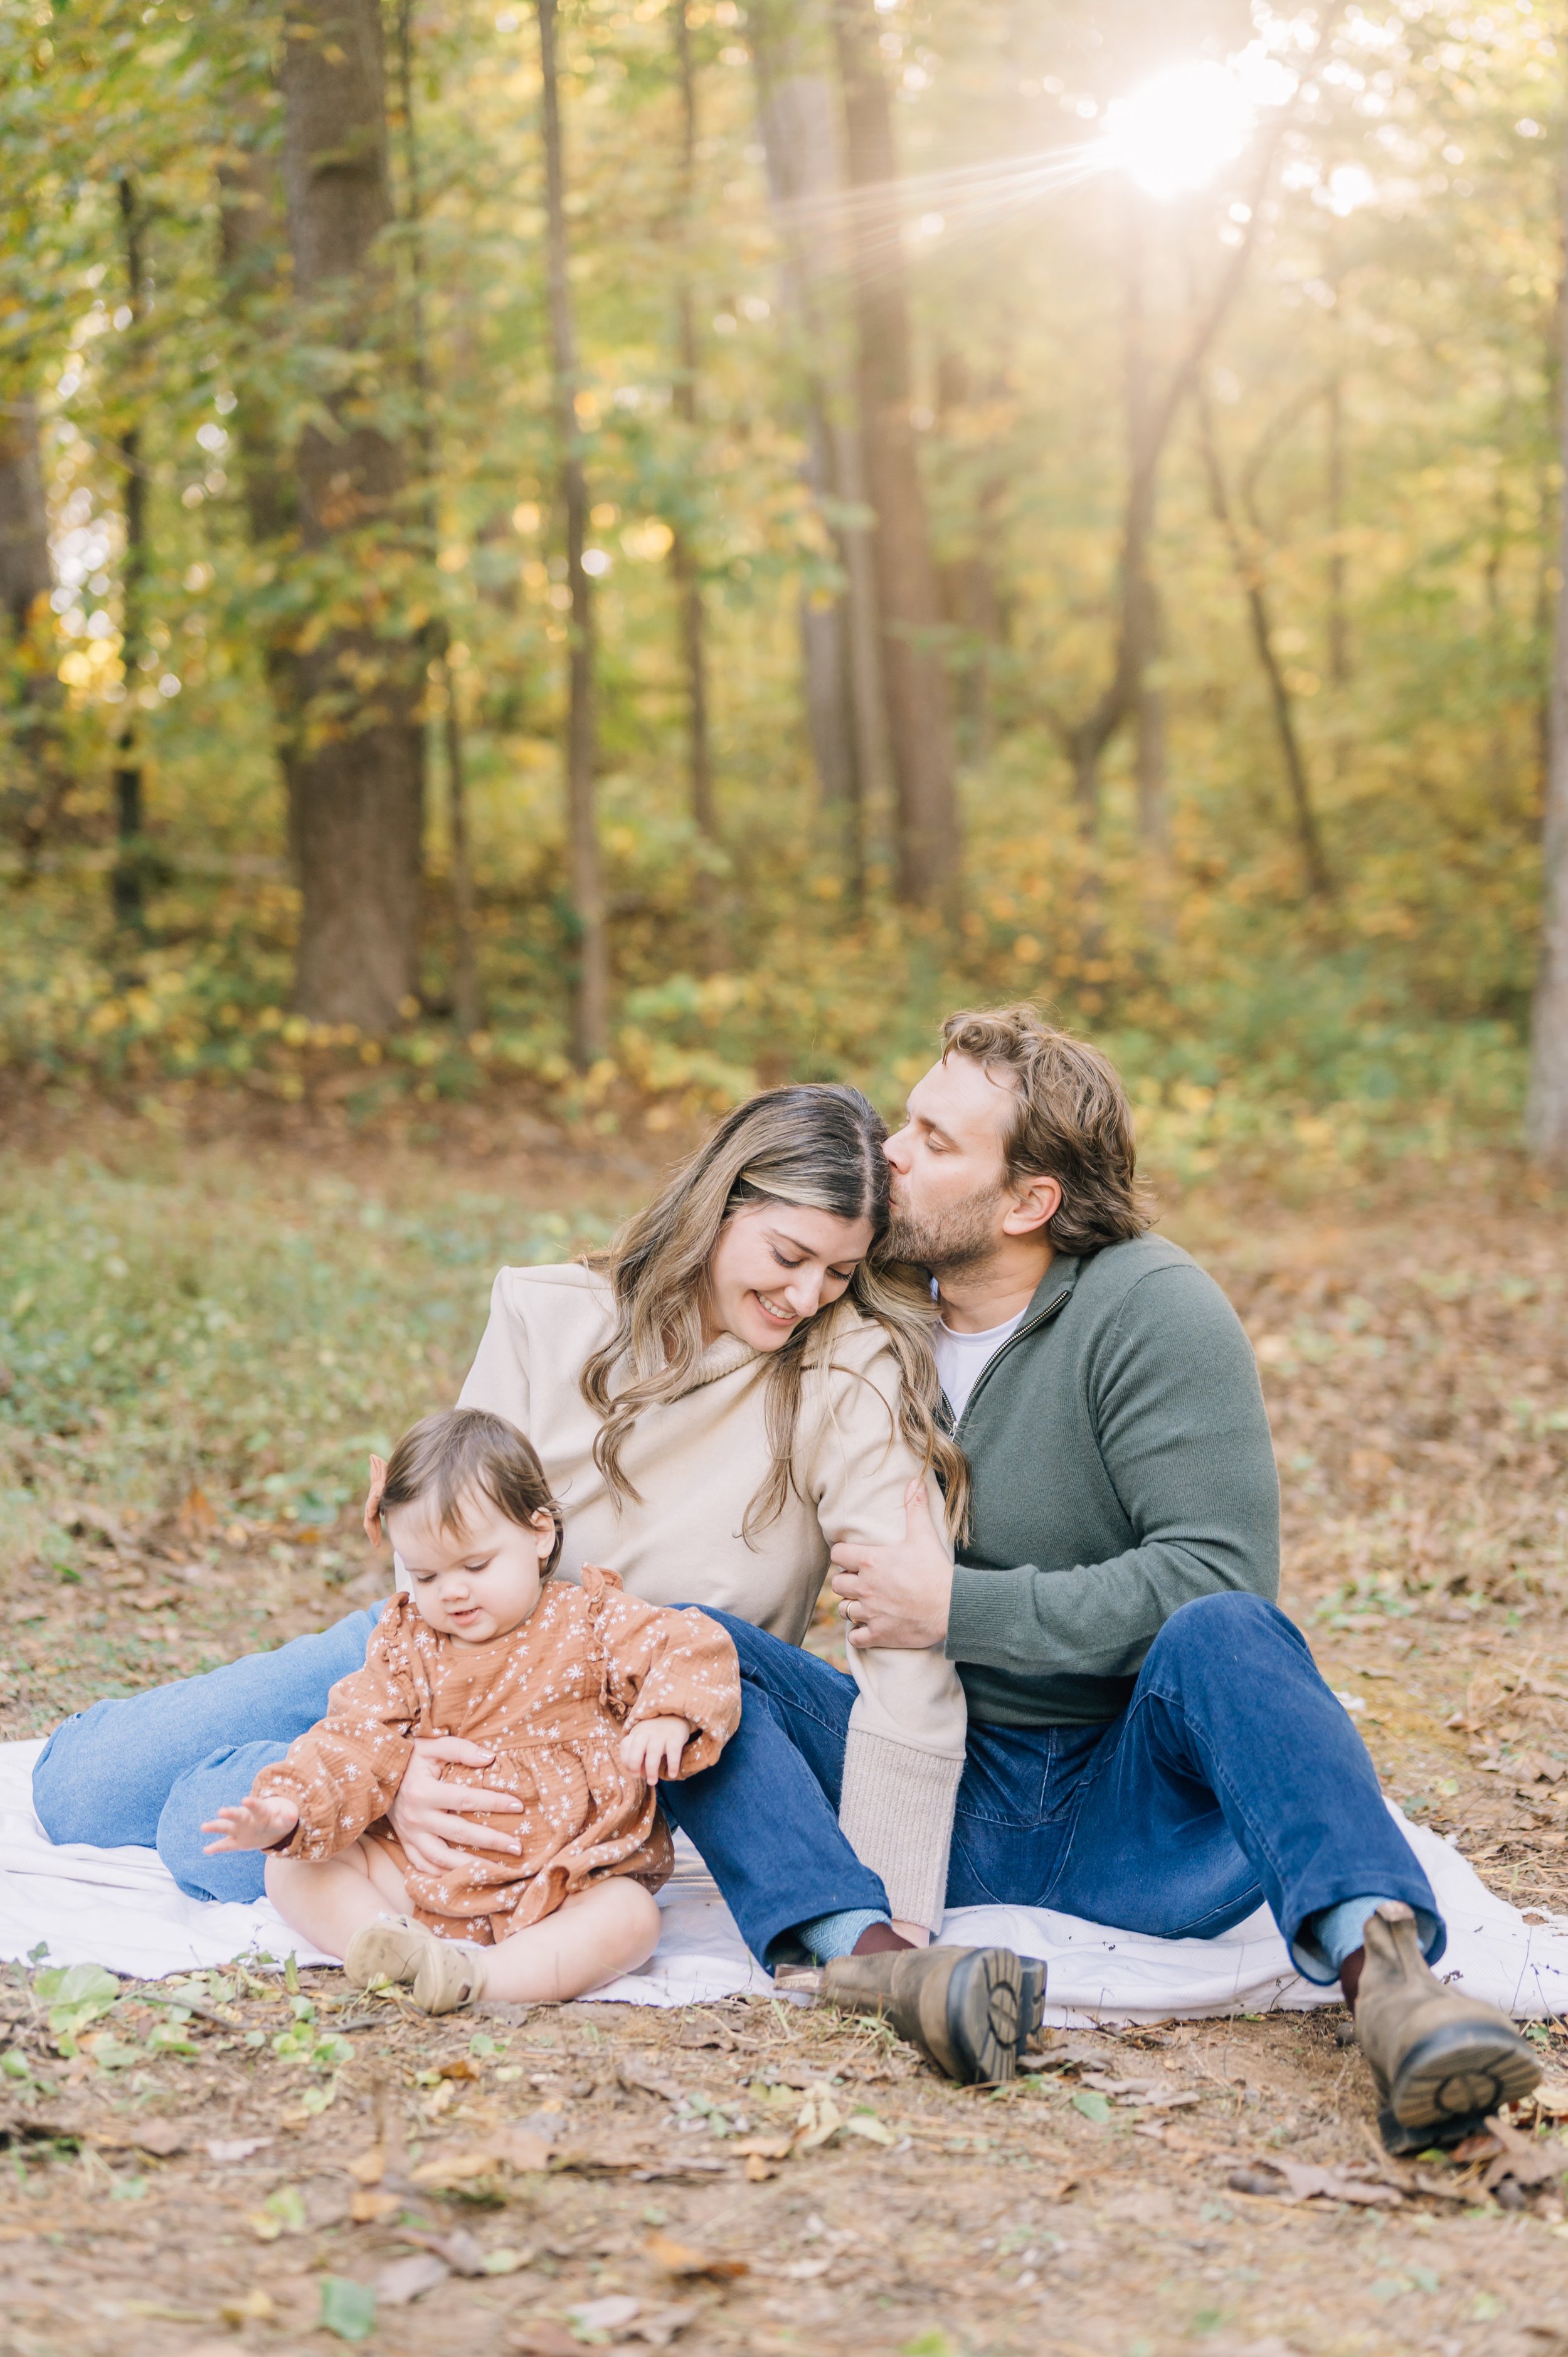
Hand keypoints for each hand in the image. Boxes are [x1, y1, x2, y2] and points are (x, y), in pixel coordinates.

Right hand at [202, 1793, 298, 1853]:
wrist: (272, 1827)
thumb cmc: (279, 1820)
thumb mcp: (286, 1819)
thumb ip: (289, 1817)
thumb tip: (293, 1815)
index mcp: (261, 1811)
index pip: (257, 1806)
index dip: (252, 1804)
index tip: (245, 1800)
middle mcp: (248, 1819)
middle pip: (238, 1815)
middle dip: (231, 1813)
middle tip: (221, 1811)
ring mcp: (241, 1830)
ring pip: (227, 1827)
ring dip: (216, 1826)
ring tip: (203, 1826)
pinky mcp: (237, 1841)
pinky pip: (226, 1845)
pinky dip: (216, 1847)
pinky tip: (205, 1850)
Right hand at [386, 1735, 525, 1877]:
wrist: (376, 1773)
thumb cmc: (410, 1757)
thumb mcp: (432, 1746)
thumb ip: (461, 1749)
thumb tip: (490, 1758)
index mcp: (423, 1792)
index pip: (466, 1800)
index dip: (494, 1803)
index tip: (518, 1806)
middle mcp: (416, 1818)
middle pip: (460, 1834)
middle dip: (491, 1841)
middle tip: (518, 1846)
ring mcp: (409, 1835)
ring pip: (442, 1859)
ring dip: (471, 1866)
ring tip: (498, 1870)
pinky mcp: (405, 1844)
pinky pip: (424, 1866)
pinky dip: (443, 1875)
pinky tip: (464, 1878)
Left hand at [619, 1716, 692, 1783]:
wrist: (676, 1714)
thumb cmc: (656, 1734)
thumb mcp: (644, 1740)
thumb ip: (639, 1755)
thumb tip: (641, 1774)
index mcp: (637, 1733)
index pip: (625, 1746)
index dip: (626, 1761)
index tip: (633, 1772)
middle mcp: (647, 1732)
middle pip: (636, 1747)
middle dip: (635, 1765)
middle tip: (640, 1778)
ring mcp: (661, 1734)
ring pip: (653, 1751)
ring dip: (651, 1769)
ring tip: (652, 1782)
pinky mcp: (676, 1736)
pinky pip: (673, 1751)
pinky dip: (672, 1764)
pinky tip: (672, 1775)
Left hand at [829, 1477, 953, 1650]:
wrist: (952, 1607)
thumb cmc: (936, 1571)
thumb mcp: (924, 1536)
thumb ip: (915, 1508)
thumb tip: (914, 1480)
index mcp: (871, 1561)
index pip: (837, 1554)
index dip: (843, 1555)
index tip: (853, 1558)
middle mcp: (865, 1587)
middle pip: (837, 1584)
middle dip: (847, 1581)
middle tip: (862, 1581)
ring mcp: (870, 1612)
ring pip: (843, 1610)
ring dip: (852, 1606)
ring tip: (866, 1603)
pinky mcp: (878, 1634)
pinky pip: (854, 1637)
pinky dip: (859, 1633)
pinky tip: (870, 1626)